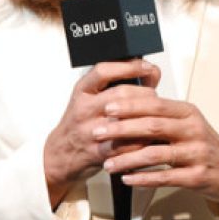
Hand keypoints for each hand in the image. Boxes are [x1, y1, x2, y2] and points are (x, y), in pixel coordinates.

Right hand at [44, 59, 160, 206]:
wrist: (61, 153)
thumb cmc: (81, 122)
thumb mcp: (90, 97)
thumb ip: (115, 84)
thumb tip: (149, 72)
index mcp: (83, 91)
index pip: (103, 71)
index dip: (128, 66)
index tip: (146, 66)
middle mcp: (84, 109)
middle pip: (120, 94)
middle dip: (145, 94)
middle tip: (156, 97)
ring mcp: (90, 131)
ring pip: (125, 120)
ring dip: (146, 117)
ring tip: (156, 116)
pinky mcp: (98, 152)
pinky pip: (126, 146)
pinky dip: (142, 141)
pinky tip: (151, 137)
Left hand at [93, 85, 218, 204]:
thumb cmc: (203, 145)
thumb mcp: (188, 122)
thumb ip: (163, 116)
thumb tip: (126, 107)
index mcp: (188, 113)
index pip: (155, 105)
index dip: (129, 106)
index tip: (107, 108)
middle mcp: (193, 130)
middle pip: (152, 126)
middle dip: (121, 129)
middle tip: (98, 132)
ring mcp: (196, 154)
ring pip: (155, 154)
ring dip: (127, 159)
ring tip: (107, 163)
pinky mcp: (196, 176)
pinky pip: (164, 177)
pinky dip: (143, 179)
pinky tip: (127, 179)